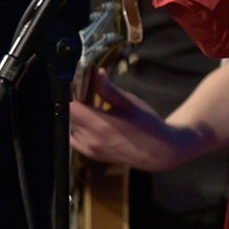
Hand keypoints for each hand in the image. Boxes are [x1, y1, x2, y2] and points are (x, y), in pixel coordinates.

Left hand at [70, 70, 205, 171]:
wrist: (159, 151)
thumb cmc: (148, 125)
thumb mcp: (131, 103)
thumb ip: (109, 90)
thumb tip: (95, 74)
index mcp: (101, 125)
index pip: (70, 106)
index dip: (70, 91)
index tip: (78, 81)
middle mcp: (91, 140)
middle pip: (69, 115)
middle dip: (74, 100)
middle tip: (86, 89)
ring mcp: (90, 149)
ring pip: (70, 125)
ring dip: (76, 113)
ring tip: (91, 104)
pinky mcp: (91, 154)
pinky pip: (74, 137)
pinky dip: (77, 126)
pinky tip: (91, 118)